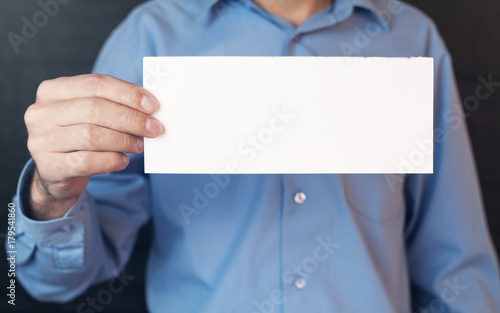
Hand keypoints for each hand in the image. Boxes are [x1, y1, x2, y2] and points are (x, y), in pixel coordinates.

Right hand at [24, 74, 162, 219]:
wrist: (57, 173)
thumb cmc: (80, 136)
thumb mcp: (90, 115)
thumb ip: (113, 105)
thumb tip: (149, 108)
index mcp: (53, 90)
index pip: (96, 83)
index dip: (128, 94)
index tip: (152, 105)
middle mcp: (41, 112)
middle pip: (94, 109)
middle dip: (130, 118)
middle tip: (153, 128)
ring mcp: (40, 140)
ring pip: (91, 135)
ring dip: (123, 140)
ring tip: (140, 146)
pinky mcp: (48, 167)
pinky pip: (86, 162)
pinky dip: (111, 161)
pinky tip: (123, 160)